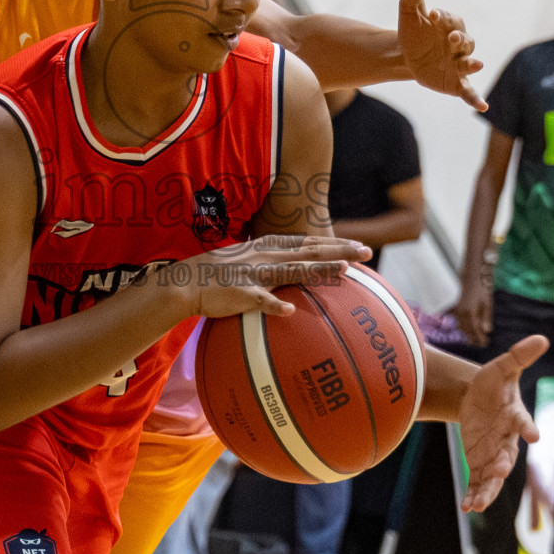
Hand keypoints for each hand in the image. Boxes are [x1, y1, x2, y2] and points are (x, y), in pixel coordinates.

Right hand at [176, 235, 371, 320]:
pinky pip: (260, 299)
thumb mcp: (249, 260)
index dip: (336, 242)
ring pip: (292, 270)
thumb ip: (272, 263)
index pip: (309, 242)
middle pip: (310, 251)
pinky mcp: (241, 291)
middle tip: (367, 252)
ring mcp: (254, 272)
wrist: (186, 280)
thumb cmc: (219, 273)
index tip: (360, 245)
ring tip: (342, 271)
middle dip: (340, 250)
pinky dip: (274, 304)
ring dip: (318, 270)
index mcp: (269, 246)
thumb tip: (295, 273)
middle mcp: (266, 255)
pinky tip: (288, 311)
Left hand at [397, 0, 486, 111]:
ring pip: (470, 64)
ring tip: (476, 64)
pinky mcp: (456, 83)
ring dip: (473, 64)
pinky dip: (475, 98)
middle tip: (451, 39)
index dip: (442, 18)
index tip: (432, 16)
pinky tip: (482, 107)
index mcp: (450, 25)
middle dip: (459, 40)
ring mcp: (459, 64)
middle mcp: (459, 44)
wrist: (406, 56)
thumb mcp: (409, 11)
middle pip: (465, 42)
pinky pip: (468, 91)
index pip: (450, 20)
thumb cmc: (412, 30)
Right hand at [453, 280, 493, 347]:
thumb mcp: (487, 302)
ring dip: (466, 331)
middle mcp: (461, 313)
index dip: (480, 339)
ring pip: (460, 324)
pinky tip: (462, 324)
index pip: (475, 331)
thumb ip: (486, 317)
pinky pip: (457, 317)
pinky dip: (461, 323)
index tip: (484, 344)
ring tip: (471, 337)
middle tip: (478, 344)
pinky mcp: (455, 303)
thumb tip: (487, 331)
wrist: (472, 271)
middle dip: (472, 337)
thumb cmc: (482, 285)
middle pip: (466, 329)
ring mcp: (457, 308)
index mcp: (470, 314)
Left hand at [457, 335, 547, 511]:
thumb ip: (520, 356)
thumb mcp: (502, 367)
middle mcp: (507, 439)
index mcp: (514, 416)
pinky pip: (478, 481)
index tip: (533, 434)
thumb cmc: (494, 383)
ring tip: (478, 503)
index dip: (528, 427)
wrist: (478, 398)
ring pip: (493, 476)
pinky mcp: (480, 462)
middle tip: (497, 471)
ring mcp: (494, 453)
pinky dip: (474, 494)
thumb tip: (541, 338)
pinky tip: (467, 507)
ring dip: (487, 489)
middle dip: (501, 464)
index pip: (523, 421)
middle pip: (507, 455)